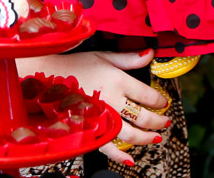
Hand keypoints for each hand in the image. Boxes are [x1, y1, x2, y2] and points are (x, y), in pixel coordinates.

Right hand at [31, 49, 168, 165]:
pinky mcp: (90, 129)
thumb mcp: (104, 56)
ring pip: (130, 135)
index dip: (159, 101)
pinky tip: (130, 160)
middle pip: (143, 117)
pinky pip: (108, 147)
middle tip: (164, 122)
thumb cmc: (75, 65)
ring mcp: (101, 118)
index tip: (163, 103)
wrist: (48, 78)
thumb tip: (151, 53)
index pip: (148, 95)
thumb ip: (129, 58)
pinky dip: (121, 156)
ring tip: (155, 138)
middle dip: (158, 121)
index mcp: (118, 80)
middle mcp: (112, 101)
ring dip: (146, 138)